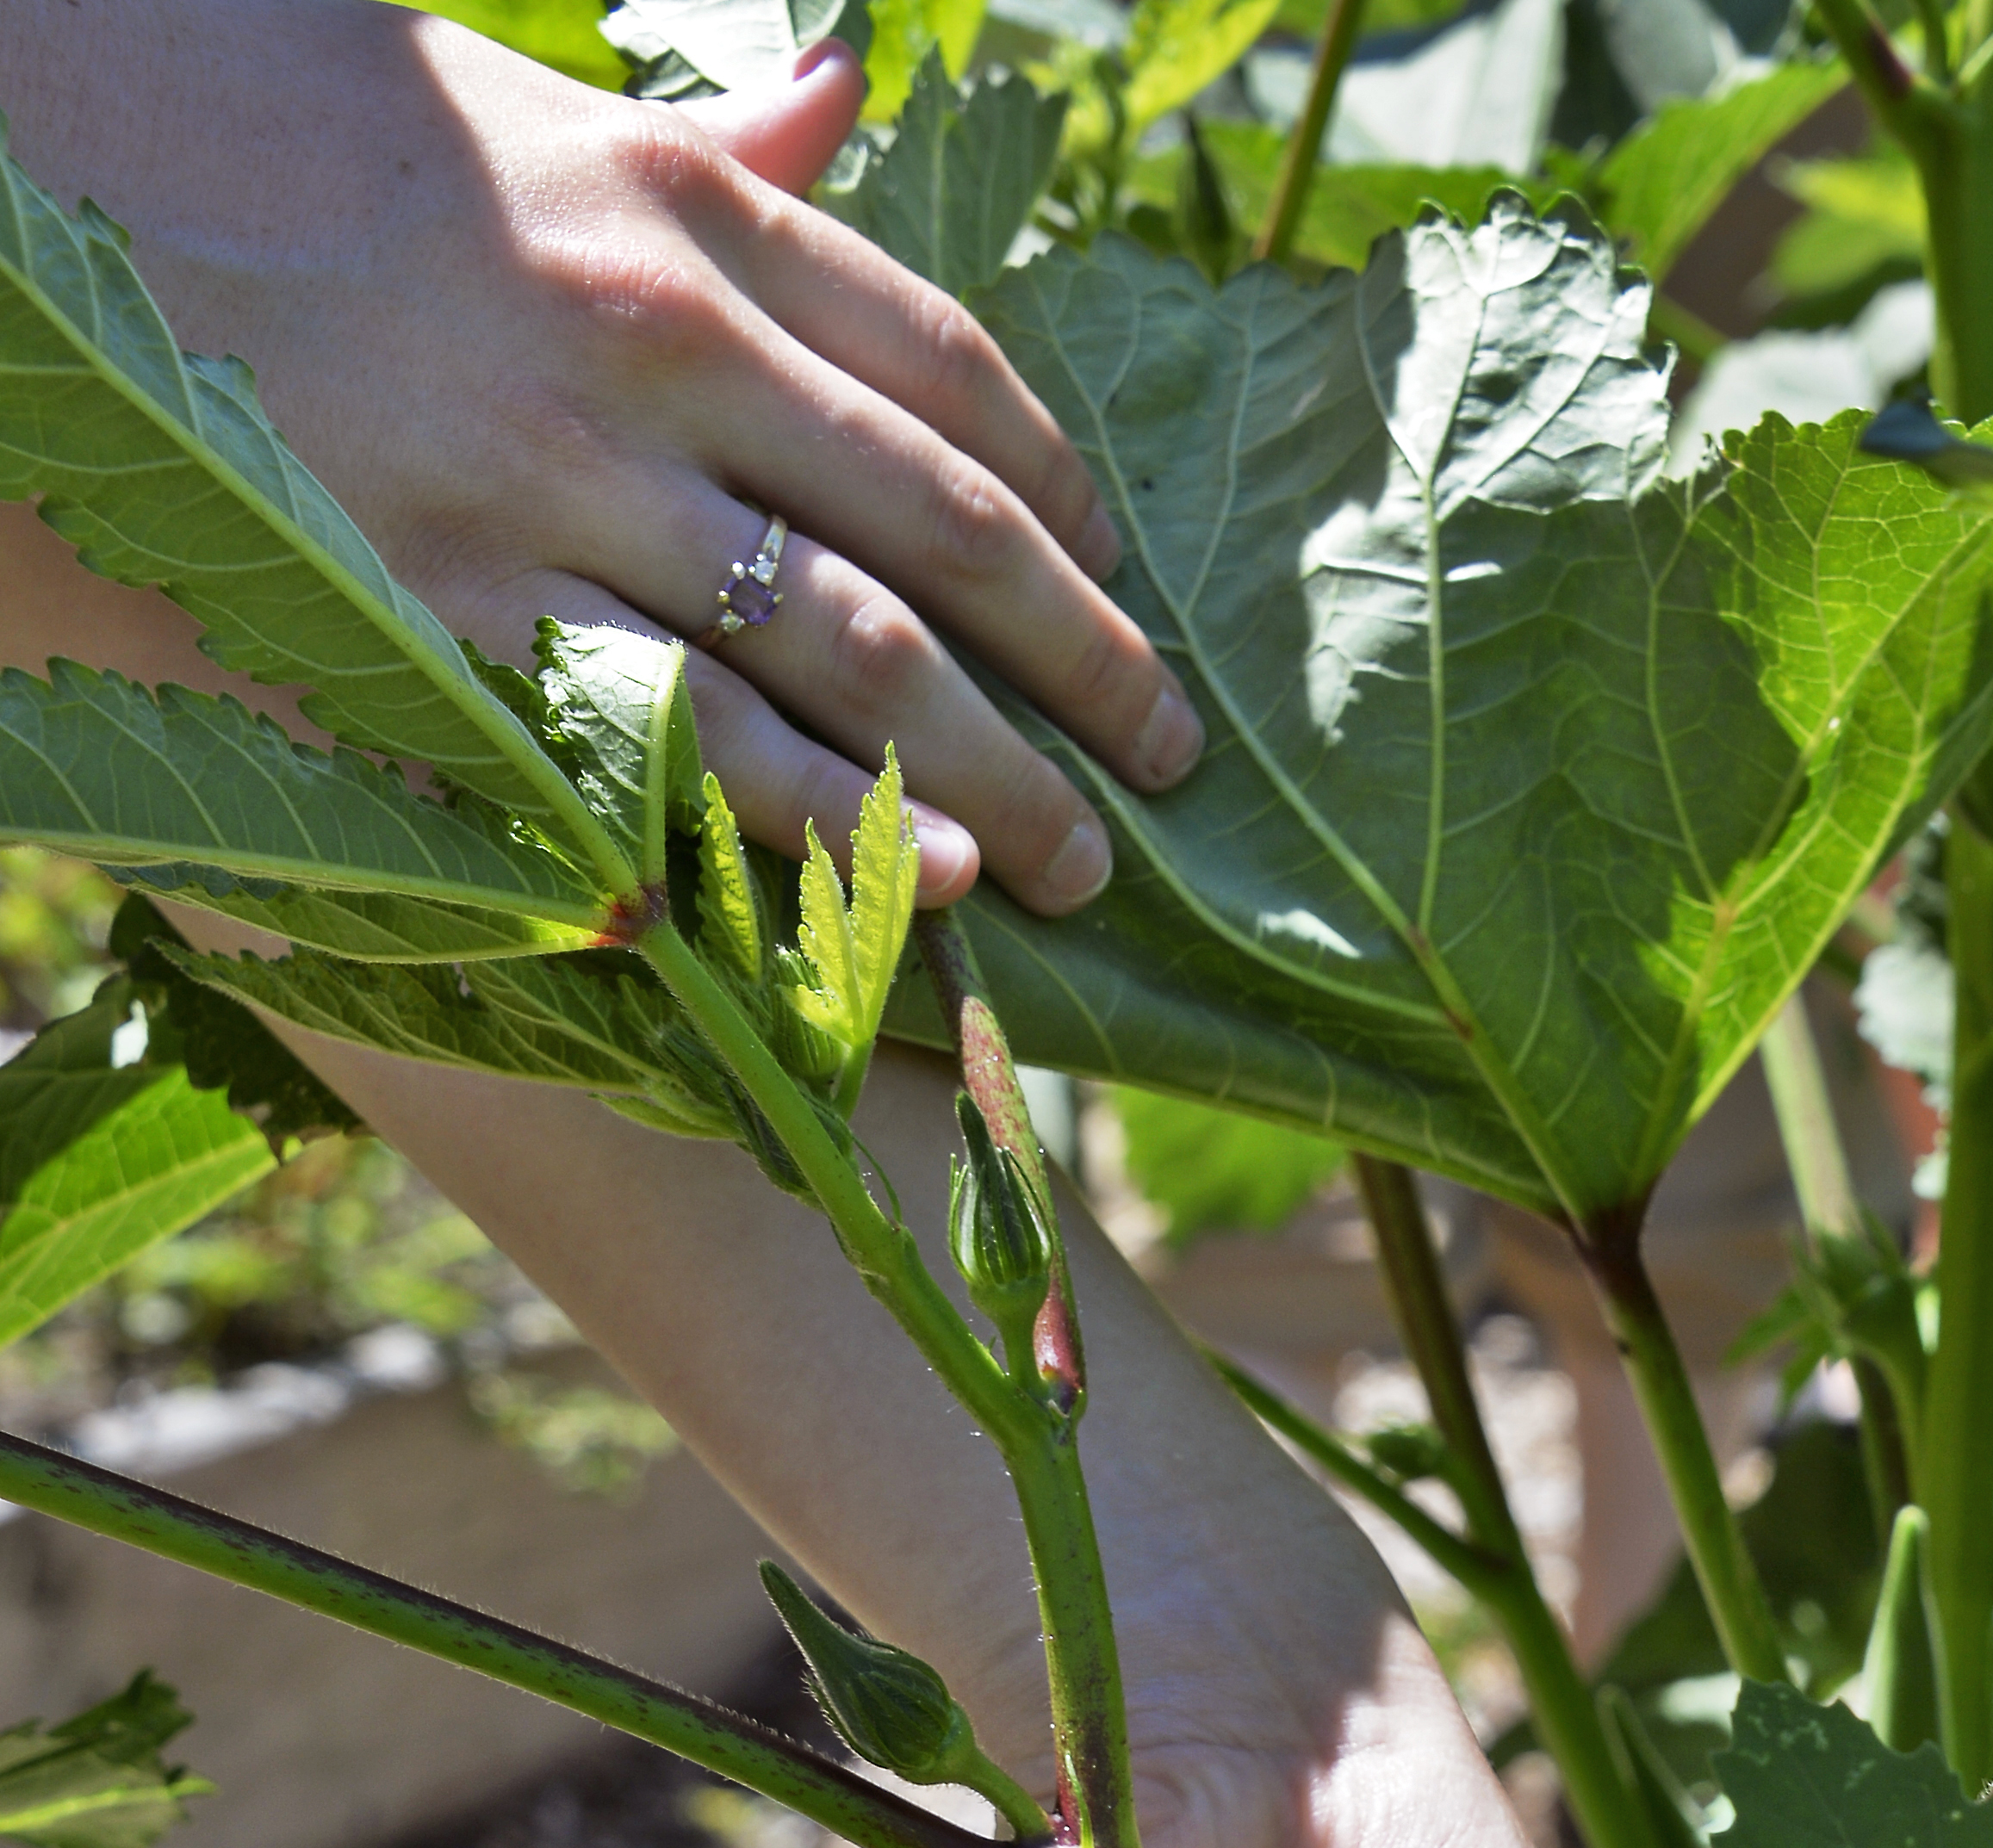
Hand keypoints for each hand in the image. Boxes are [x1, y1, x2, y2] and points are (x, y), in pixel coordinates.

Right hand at [0, 0, 1195, 910]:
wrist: (49, 172)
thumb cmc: (293, 145)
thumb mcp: (526, 111)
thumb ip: (710, 145)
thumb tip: (849, 106)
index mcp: (683, 221)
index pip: (945, 370)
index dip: (1062, 495)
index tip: (1121, 582)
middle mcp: (652, 352)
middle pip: (939, 533)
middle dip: (1081, 665)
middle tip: (1164, 770)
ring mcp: (556, 492)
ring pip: (845, 654)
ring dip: (993, 774)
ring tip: (1079, 867)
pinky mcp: (455, 619)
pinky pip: (682, 747)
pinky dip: (825, 825)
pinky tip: (932, 880)